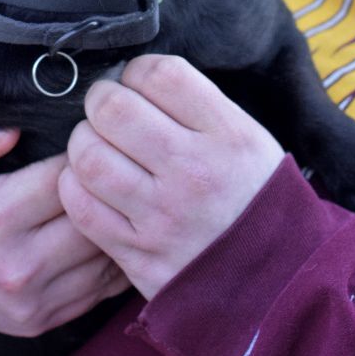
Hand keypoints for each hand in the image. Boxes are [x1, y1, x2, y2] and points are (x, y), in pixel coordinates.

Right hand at [0, 128, 128, 336]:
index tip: (87, 143)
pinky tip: (110, 236)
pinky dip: (110, 262)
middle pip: (92, 220)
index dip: (83, 156)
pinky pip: (98, 290)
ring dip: (114, 227)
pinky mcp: (38, 322)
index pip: (65, 178)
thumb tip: (10, 132)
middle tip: (110, 170)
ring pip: (102, 257)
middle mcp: (16, 265)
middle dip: (106, 191)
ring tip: (115, 201)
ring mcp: (29, 301)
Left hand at [58, 55, 283, 300]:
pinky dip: (75, 187)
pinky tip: (91, 182)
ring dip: (83, 143)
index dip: (137, 70)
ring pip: (88, 157)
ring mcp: (164, 218)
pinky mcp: (139, 255)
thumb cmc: (256, 200)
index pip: (160, 75)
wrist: (280, 285)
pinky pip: (82, 208)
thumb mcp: (251, 142)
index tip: (137, 82)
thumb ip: (198, 106)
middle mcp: (195, 173)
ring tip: (97, 145)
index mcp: (229, 136)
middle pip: (113, 110)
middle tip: (107, 110)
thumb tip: (136, 77)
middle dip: (101, 101)